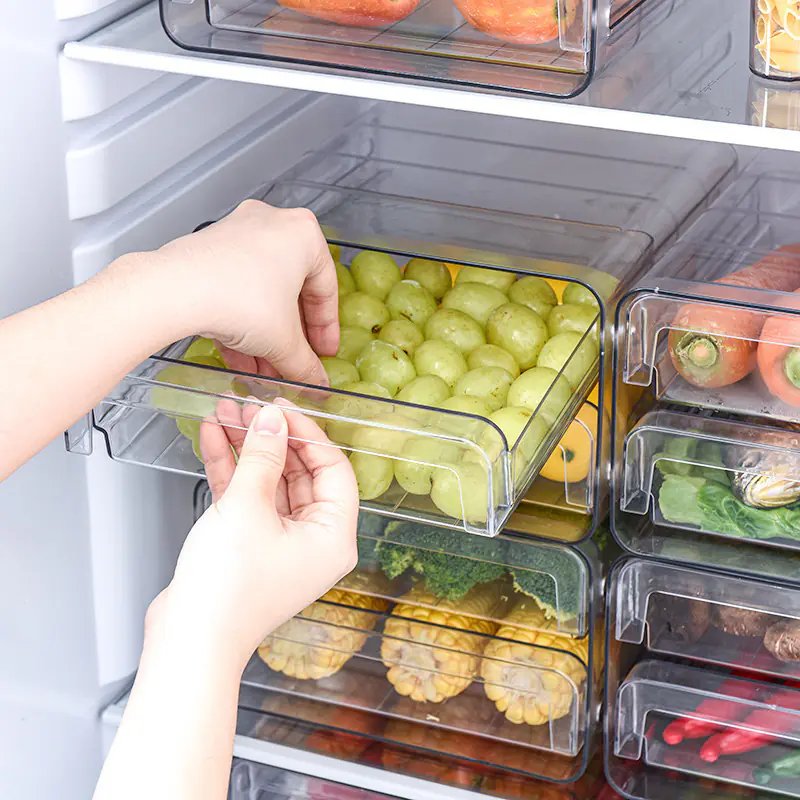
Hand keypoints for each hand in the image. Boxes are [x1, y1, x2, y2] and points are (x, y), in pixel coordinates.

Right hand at [149, 400, 358, 670]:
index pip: (333, 468)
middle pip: (300, 472)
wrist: (188, 640)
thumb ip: (263, 455)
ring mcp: (282, 543)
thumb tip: (272, 419)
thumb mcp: (248, 507)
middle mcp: (314, 540)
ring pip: (270, 481)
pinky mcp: (251, 545)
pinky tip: (214, 438)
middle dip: (272, 437)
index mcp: (333, 536)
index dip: (308, 433)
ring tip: (225, 413)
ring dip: (247, 447)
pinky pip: (249, 497)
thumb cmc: (228, 592)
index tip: (281, 408)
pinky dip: (232, 469)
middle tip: (249, 407)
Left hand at [154, 199, 337, 385]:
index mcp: (303, 234)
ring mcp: (236, 234)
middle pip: (291, 292)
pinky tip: (239, 356)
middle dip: (290, 336)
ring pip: (260, 293)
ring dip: (264, 335)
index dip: (326, 330)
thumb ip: (305, 364)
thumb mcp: (284, 342)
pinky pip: (234, 289)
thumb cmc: (239, 298)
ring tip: (263, 369)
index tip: (324, 352)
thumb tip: (315, 381)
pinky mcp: (207, 250)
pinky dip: (239, 322)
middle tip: (293, 362)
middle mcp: (271, 225)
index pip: (326, 290)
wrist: (175, 291)